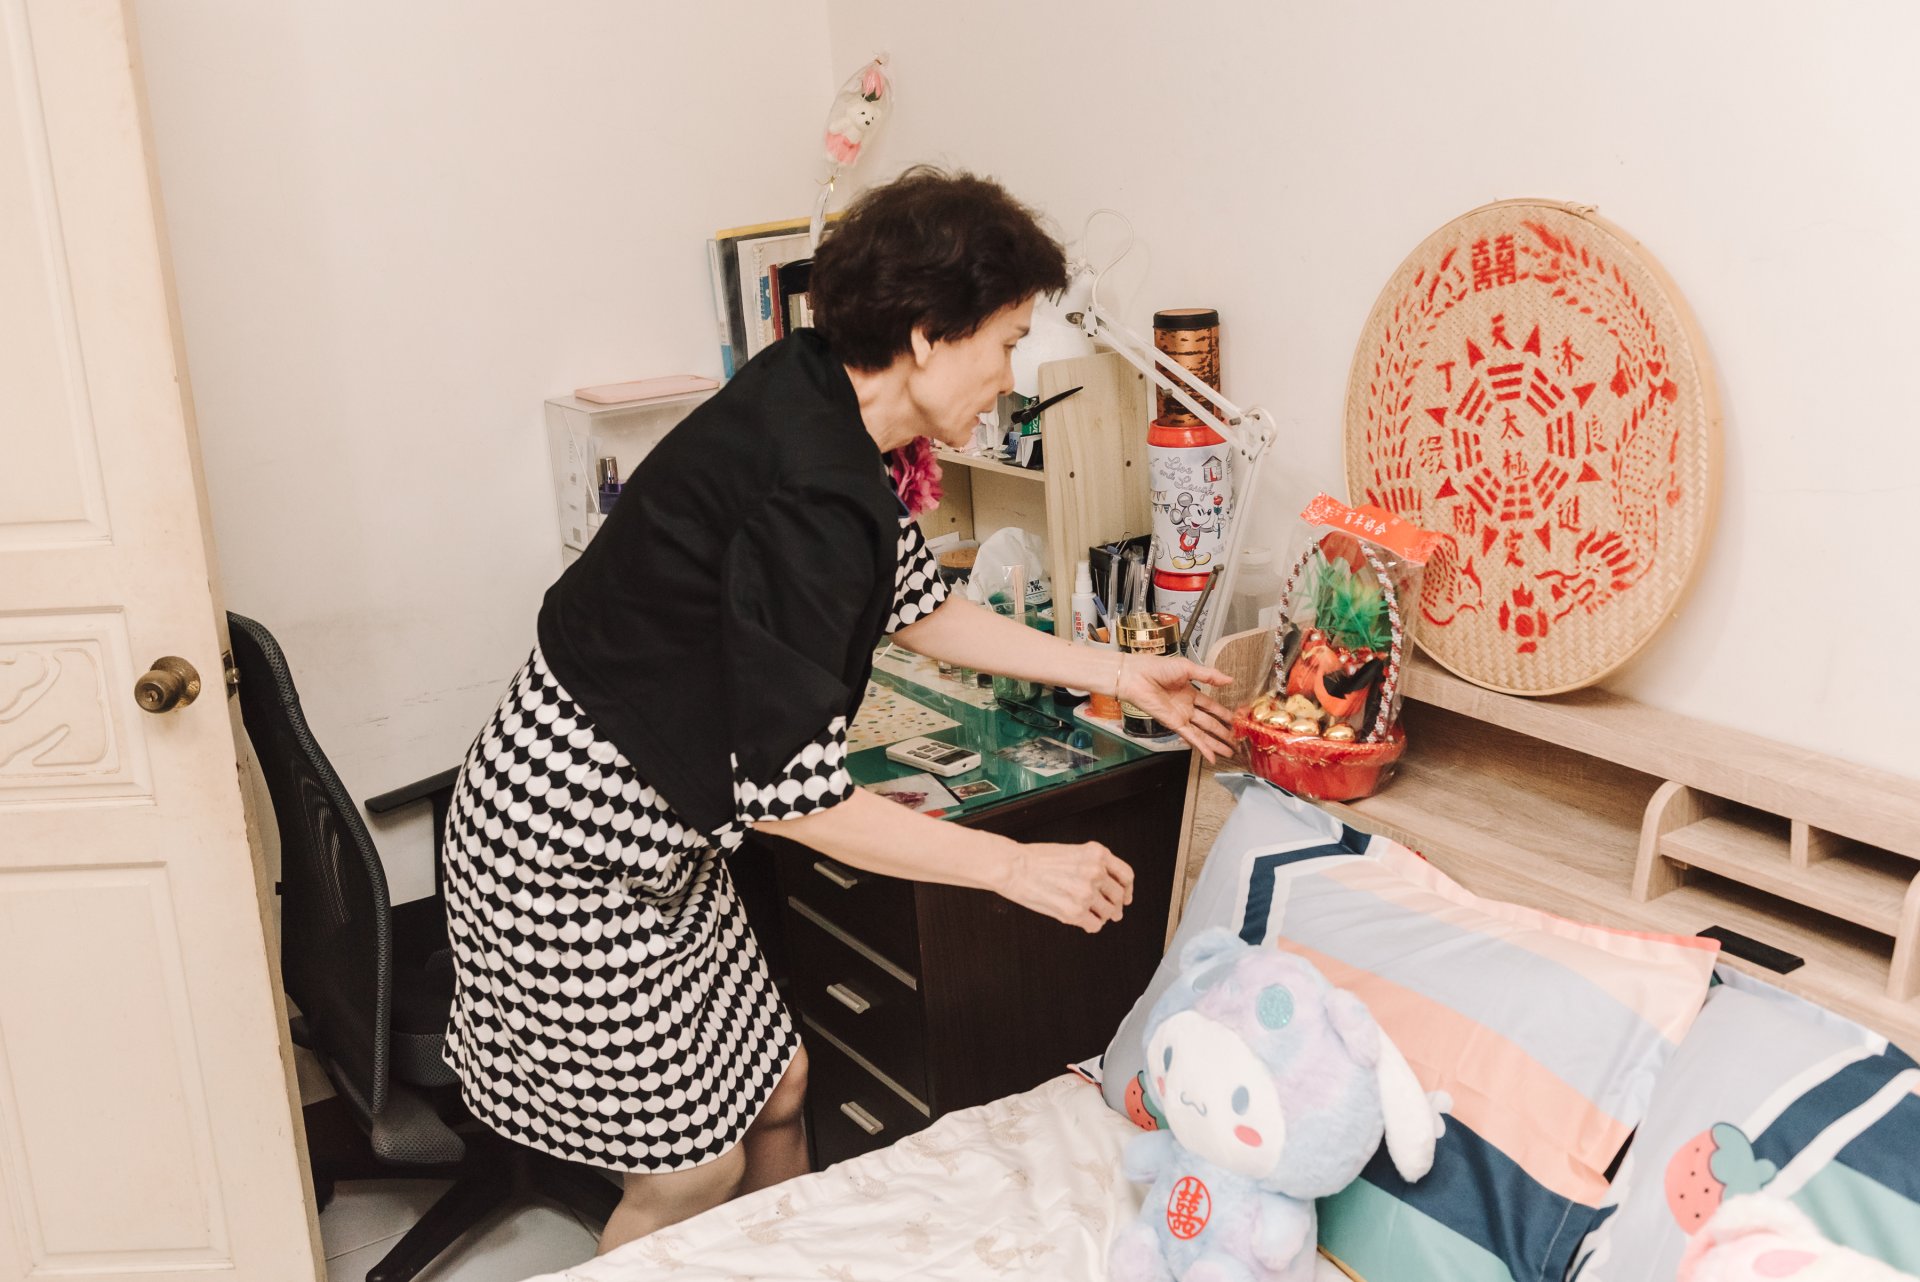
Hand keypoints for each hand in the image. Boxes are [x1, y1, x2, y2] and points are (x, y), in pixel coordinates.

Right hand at [997, 840, 1134, 932]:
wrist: (1014, 868)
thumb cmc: (1036, 859)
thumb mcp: (1073, 851)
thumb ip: (1093, 865)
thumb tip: (1108, 887)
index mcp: (1097, 854)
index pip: (1126, 875)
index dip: (1127, 889)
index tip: (1126, 896)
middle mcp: (1095, 872)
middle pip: (1119, 897)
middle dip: (1115, 906)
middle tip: (1110, 910)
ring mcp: (1086, 893)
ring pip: (1108, 913)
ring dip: (1102, 916)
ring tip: (1091, 914)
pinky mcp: (1074, 912)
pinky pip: (1095, 925)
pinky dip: (1091, 925)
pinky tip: (1083, 920)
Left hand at [1116, 654, 1235, 760]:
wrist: (1137, 676)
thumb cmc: (1156, 668)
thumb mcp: (1188, 668)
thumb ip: (1209, 675)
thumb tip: (1229, 679)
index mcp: (1190, 692)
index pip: (1212, 706)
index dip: (1224, 713)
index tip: (1236, 720)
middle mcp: (1186, 706)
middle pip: (1210, 722)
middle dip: (1224, 732)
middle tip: (1237, 740)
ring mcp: (1181, 716)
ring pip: (1203, 733)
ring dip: (1216, 743)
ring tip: (1230, 751)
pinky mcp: (1174, 724)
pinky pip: (1191, 737)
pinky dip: (1202, 747)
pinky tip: (1212, 755)